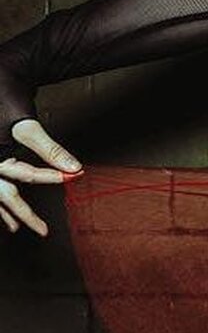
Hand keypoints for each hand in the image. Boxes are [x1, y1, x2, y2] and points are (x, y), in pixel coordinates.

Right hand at [0, 118, 82, 237]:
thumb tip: (75, 167)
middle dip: (24, 214)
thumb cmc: (6, 102)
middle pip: (5, 195)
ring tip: (17, 228)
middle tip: (43, 231)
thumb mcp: (26, 128)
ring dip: (5, 211)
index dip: (53, 177)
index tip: (75, 176)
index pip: (27, 175)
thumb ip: (50, 149)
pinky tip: (4, 211)